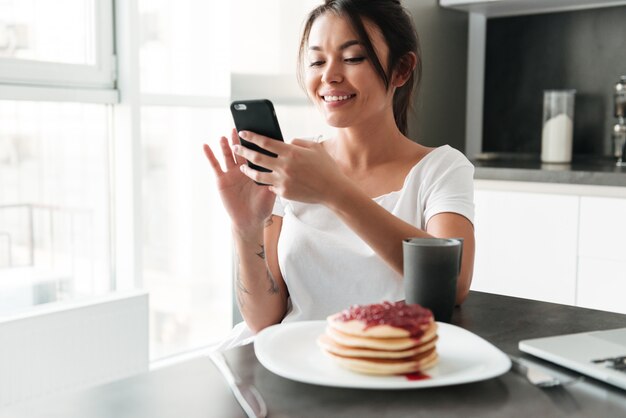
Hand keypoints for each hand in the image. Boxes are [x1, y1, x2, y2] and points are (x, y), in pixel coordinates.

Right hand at [203, 129, 275, 234]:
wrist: (250, 221)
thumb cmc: (262, 208)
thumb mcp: (271, 192)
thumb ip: (273, 178)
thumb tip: (280, 165)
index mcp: (256, 170)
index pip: (255, 153)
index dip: (254, 143)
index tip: (255, 131)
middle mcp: (243, 169)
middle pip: (241, 151)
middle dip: (239, 141)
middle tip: (238, 129)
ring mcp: (232, 174)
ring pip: (228, 156)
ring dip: (226, 145)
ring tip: (226, 136)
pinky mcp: (221, 179)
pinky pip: (215, 166)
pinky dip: (210, 155)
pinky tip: (206, 146)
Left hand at [234, 131, 348, 204]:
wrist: (333, 190)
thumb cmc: (326, 167)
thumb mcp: (314, 148)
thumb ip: (297, 142)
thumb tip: (284, 142)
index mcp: (291, 152)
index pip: (265, 142)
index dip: (251, 137)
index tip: (242, 133)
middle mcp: (284, 166)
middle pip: (257, 157)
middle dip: (243, 151)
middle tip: (235, 148)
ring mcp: (283, 181)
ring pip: (258, 175)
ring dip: (248, 170)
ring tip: (243, 167)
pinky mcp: (284, 193)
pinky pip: (270, 186)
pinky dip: (266, 182)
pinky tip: (262, 179)